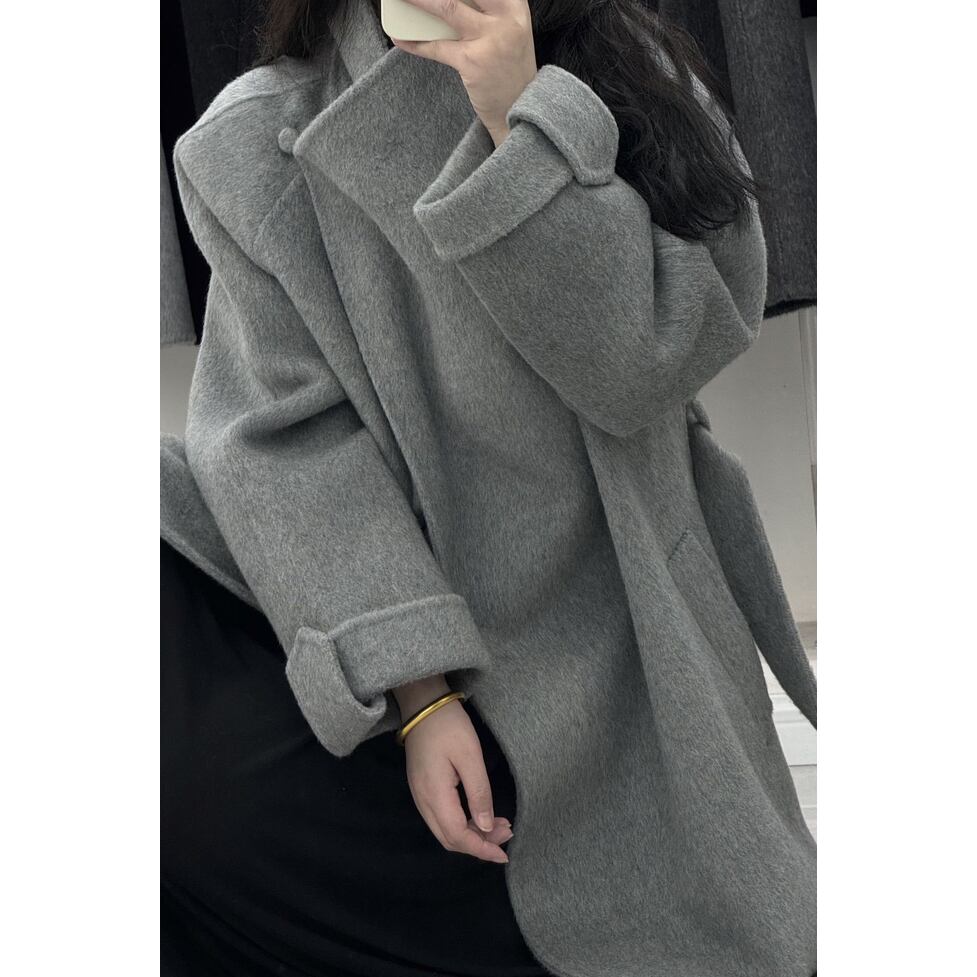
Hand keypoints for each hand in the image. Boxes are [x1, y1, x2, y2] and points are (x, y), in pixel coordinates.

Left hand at [389, 0, 537, 146]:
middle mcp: (506, 18)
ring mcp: (489, 40)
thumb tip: (448, 4)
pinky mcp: (472, 62)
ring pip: (447, 8)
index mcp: (515, 6)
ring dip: (420, 1)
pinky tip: (401, 38)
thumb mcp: (510, 31)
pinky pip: (437, 47)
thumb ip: (488, 11)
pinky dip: (416, 43)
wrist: (519, 108)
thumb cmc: (510, 68)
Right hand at [401, 695, 513, 862]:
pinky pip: (441, 818)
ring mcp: (420, 795)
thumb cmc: (449, 726)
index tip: (504, 854)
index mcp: (435, 794)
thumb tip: (486, 827)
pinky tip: (479, 814)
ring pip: (445, 830)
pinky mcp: (422, 788)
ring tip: (498, 825)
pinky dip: (462, 823)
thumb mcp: (471, 756)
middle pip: (449, 839)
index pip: (458, 836)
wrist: (423, 705)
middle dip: (479, 844)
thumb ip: (479, 793)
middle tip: (506, 833)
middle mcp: (423, 801)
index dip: (481, 849)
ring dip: (472, 834)